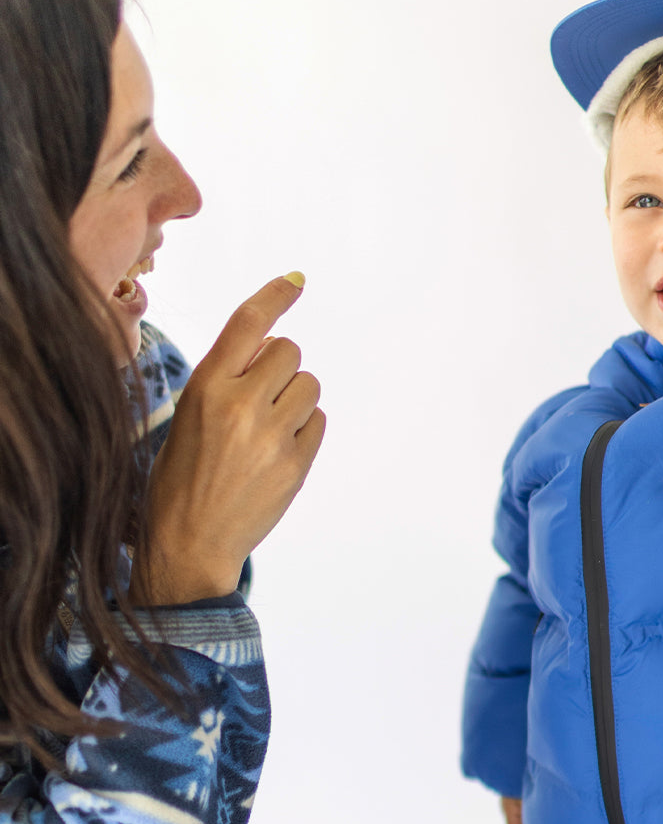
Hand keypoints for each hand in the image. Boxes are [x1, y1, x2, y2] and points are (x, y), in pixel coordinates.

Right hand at [130, 275, 325, 605]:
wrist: (189, 542)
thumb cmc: (181, 475)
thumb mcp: (188, 416)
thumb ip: (228, 378)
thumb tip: (275, 346)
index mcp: (204, 387)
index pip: (248, 322)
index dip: (275, 296)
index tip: (296, 281)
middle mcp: (240, 404)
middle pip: (289, 350)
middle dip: (280, 367)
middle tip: (260, 398)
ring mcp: (272, 435)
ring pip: (309, 384)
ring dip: (295, 397)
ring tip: (266, 429)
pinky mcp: (296, 463)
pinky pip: (319, 420)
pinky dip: (305, 428)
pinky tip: (278, 451)